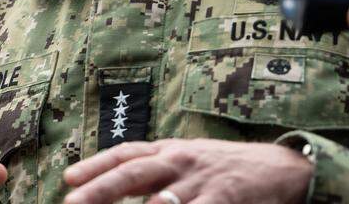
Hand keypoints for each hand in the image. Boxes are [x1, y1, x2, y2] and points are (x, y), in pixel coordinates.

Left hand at [62, 139, 311, 203]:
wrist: (280, 169)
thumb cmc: (222, 168)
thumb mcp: (184, 161)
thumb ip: (151, 172)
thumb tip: (108, 187)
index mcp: (166, 150)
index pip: (123, 154)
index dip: (94, 165)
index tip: (68, 180)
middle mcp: (178, 160)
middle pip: (131, 173)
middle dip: (98, 189)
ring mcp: (201, 178)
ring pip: (162, 197)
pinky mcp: (225, 196)